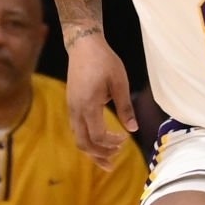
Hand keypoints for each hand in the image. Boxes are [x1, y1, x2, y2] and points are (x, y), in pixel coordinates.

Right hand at [64, 32, 136, 166]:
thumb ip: (125, 108)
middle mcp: (76, 110)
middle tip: (116, 159)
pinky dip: (88, 140)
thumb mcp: (120, 82)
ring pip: (78, 139)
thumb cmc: (104, 61)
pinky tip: (100, 141)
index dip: (111, 143)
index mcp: (88, 105)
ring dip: (93, 150)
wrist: (83, 46)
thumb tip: (133, 129)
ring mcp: (71, 108)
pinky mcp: (71, 105)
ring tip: (108, 158)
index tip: (125, 140)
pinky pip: (77, 130)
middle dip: (100, 155)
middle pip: (84, 143)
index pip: (98, 136)